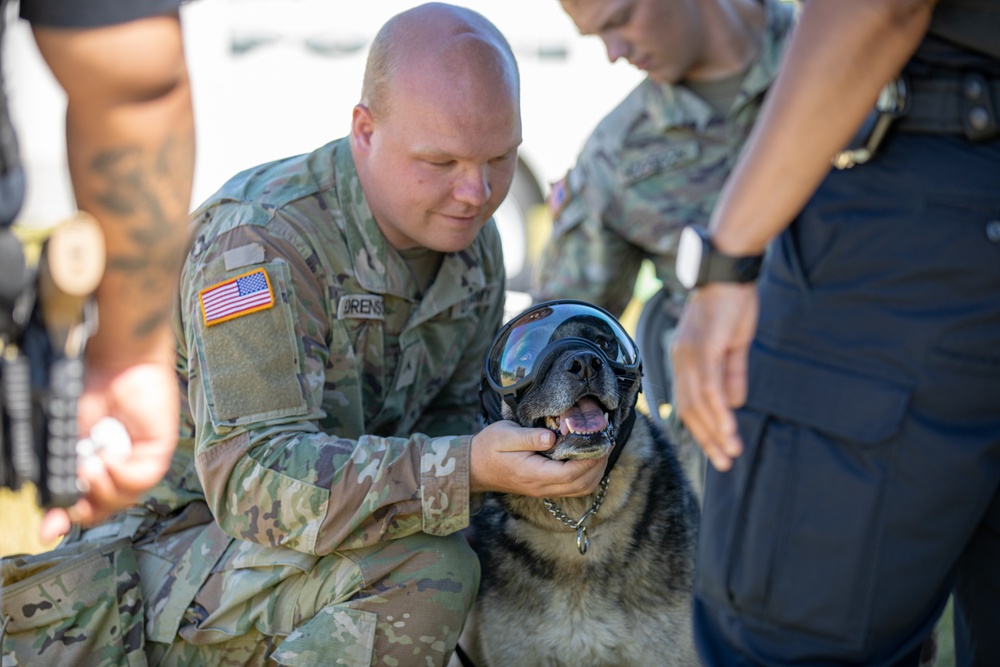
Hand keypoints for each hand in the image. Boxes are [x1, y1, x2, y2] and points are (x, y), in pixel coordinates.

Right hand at [39, 358, 177, 541]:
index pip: (87, 505)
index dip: (70, 520)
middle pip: (106, 509)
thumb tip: (48, 520)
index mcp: (95, 464)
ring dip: (103, 487)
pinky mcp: (159, 451)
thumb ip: (59, 477)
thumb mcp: (65, 440)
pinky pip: (141, 480)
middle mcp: (119, 466)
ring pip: (124, 499)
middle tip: (76, 485)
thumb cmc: (91, 391)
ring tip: (93, 465)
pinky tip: (111, 454)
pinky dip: (121, 472)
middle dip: (86, 505)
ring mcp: (140, 460)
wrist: (114, 363)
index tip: (50, 531)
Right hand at [469, 420, 606, 496]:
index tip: (601, 441)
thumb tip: (551, 437)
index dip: (590, 459)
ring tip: (601, 449)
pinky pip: (573, 487)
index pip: (571, 473)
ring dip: (596, 471)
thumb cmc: (488, 447)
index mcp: (534, 474)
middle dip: (598, 465)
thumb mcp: (504, 435)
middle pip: (582, 484)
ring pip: (580, 489)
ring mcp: (544, 490)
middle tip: (607, 441)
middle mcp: (542, 487)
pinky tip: (588, 458)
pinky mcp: (545, 487)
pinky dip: (587, 475)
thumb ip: (528, 437)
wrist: (475, 467)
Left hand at [671, 283, 758, 471]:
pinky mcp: (704, 348)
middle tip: (723, 463)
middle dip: (706, 439)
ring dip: (715, 431)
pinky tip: (729, 428)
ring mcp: (690, 354)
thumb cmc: (731, 302)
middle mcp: (680, 359)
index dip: (701, 428)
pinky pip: (709, 387)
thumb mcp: (734, 343)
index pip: (688, 402)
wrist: (729, 267)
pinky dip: (718, 411)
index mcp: (685, 358)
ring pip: (698, 403)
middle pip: (688, 409)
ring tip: (730, 453)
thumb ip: (733, 373)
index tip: (716, 449)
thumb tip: (734, 402)